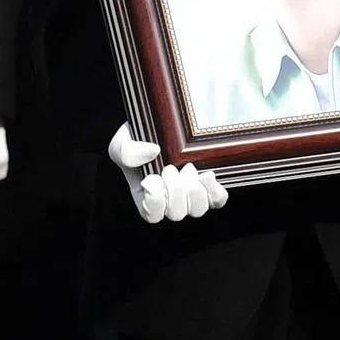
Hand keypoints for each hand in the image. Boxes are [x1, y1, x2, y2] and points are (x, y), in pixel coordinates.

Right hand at [107, 122, 226, 222]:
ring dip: (194, 190)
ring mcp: (189, 193)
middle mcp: (168, 199)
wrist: (155, 124)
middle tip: (169, 168)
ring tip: (188, 168)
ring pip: (198, 209)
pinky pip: (217, 199)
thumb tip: (153, 152)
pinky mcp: (206, 184)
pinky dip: (214, 191)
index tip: (151, 178)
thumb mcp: (122, 143)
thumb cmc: (135, 139)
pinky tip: (207, 175)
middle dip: (174, 190)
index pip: (152, 215)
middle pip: (177, 213)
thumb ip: (127, 152)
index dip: (155, 201)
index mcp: (145, 196)